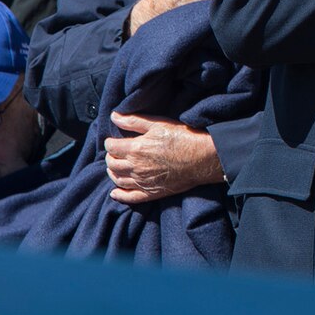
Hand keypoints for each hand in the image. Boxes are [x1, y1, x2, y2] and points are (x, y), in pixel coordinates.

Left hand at [105, 112, 224, 203]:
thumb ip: (134, 121)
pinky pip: (130, 197)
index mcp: (135, 148)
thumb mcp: (159, 124)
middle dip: (111, 157)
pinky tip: (115, 193)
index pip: (111, 147)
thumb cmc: (184, 138)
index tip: (114, 140)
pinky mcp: (152, 193)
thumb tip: (114, 116)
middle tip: (116, 152)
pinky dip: (119, 195)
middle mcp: (135, 167)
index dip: (110, 142)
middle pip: (112, 164)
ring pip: (117, 179)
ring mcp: (143, 182)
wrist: (203, 158)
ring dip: (113, 173)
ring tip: (116, 167)